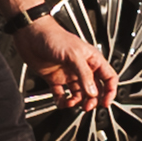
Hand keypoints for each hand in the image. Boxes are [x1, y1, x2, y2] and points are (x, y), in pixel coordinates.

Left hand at [19, 6, 115, 121]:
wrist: (31, 34)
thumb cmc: (53, 36)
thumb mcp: (73, 55)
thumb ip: (84, 75)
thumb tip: (93, 93)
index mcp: (91, 59)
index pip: (108, 77)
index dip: (110, 90)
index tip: (106, 102)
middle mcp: (81, 67)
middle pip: (94, 88)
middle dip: (92, 100)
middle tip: (87, 106)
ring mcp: (68, 73)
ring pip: (78, 93)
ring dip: (77, 102)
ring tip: (72, 104)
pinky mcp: (55, 78)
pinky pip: (61, 94)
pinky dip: (62, 101)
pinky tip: (61, 102)